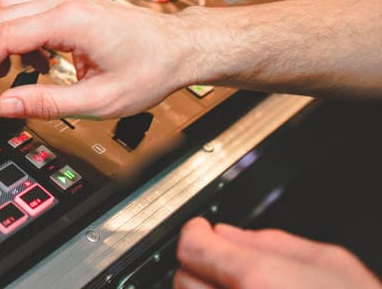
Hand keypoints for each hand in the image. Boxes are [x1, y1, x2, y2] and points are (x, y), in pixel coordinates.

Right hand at [0, 0, 209, 119]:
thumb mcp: (99, 100)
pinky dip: (14, 36)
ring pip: (9, 11)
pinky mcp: (70, 6)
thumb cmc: (151, 69)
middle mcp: (64, 2)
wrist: (181, 47)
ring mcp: (67, 0)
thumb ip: (47, 103)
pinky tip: (28, 64)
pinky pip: (27, 13)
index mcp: (69, 21)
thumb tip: (5, 105)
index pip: (4, 37)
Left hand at [176, 217, 380, 288]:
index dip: (196, 234)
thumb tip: (231, 234)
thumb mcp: (332, 263)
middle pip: (184, 280)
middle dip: (200, 267)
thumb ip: (274, 242)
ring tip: (239, 288)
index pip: (191, 248)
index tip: (202, 231)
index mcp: (258, 281)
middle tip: (222, 262)